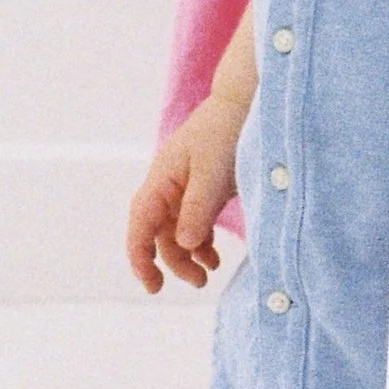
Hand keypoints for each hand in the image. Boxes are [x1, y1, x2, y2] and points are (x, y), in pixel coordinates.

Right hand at [125, 88, 248, 293]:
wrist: (247, 102)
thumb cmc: (227, 130)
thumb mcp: (213, 171)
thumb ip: (197, 208)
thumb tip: (182, 244)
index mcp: (162, 178)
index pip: (141, 224)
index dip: (141, 257)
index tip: (153, 285)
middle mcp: (168, 185)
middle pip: (158, 233)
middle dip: (172, 262)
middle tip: (198, 283)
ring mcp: (186, 187)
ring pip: (177, 231)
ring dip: (189, 255)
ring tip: (211, 272)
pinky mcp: (205, 188)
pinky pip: (194, 223)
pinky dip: (202, 241)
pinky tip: (215, 255)